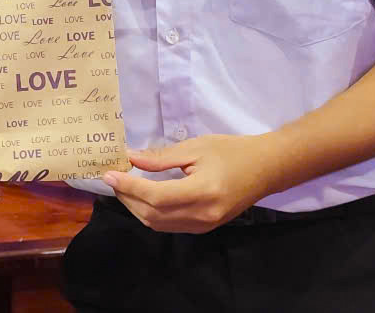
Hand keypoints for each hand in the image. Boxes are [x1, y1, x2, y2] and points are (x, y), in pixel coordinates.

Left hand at [102, 133, 278, 232]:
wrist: (265, 169)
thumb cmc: (232, 151)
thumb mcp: (196, 147)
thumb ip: (162, 157)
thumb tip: (131, 159)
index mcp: (202, 192)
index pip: (155, 197)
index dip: (128, 187)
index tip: (109, 174)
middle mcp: (202, 215)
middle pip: (152, 215)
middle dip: (128, 198)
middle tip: (113, 179)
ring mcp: (204, 225)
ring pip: (158, 224)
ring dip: (136, 208)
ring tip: (124, 188)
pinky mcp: (205, 228)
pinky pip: (170, 226)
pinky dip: (151, 214)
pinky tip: (144, 198)